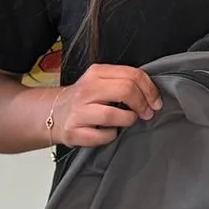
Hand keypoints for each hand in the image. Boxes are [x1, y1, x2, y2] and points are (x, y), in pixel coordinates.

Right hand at [42, 63, 160, 148]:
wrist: (53, 113)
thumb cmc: (85, 99)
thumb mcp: (101, 81)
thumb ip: (124, 82)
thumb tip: (151, 94)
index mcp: (96, 73)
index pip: (132, 74)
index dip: (150, 89)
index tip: (156, 101)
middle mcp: (87, 89)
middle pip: (125, 90)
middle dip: (142, 104)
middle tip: (147, 113)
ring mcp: (79, 111)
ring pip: (114, 115)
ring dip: (128, 120)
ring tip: (128, 120)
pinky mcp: (74, 132)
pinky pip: (103, 136)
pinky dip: (112, 135)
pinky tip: (110, 131)